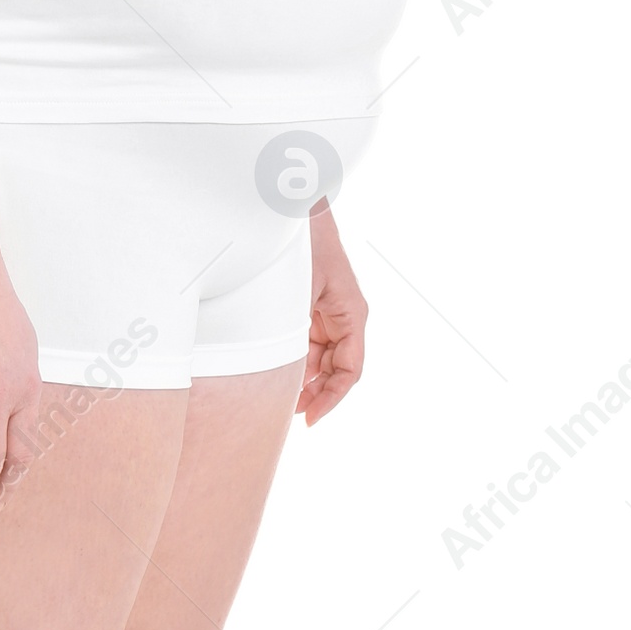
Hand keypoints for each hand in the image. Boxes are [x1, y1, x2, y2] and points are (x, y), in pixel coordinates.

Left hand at [299, 205, 366, 423]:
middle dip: (316, 393)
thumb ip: (297, 332)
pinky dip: (297, 361)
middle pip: (336, 369)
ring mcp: (329, 312)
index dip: (332, 398)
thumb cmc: (302, 247)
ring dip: (305, 379)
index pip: (350, 369)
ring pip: (322, 359)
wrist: (294, 211)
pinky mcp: (314, 308)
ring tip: (281, 399)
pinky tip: (278, 374)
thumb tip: (291, 373)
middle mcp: (346, 316)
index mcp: (352, 314)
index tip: (310, 418)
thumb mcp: (298, 294)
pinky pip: (310, 343)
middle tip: (291, 414)